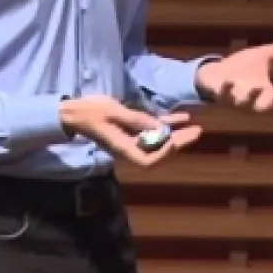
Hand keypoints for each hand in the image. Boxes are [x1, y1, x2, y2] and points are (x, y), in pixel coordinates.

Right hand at [59, 95, 202, 166]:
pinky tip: (182, 117)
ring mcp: (133, 139)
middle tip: (197, 132)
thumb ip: (135, 119)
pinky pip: (153, 130)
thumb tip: (158, 127)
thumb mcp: (112, 111)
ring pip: (159, 141)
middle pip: (159, 153)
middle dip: (179, 143)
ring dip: (177, 135)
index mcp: (123, 148)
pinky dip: (167, 124)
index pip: (148, 160)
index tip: (175, 140)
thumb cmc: (90, 112)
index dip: (164, 153)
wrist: (75, 111)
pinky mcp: (133, 129)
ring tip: (194, 126)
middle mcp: (130, 147)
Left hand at [196, 34, 272, 111]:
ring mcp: (237, 101)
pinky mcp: (220, 96)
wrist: (214, 73)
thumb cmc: (241, 69)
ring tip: (258, 87)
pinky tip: (229, 81)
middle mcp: (254, 102)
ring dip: (252, 97)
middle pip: (268, 108)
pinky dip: (227, 90)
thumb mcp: (261, 57)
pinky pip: (224, 96)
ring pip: (246, 104)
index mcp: (267, 96)